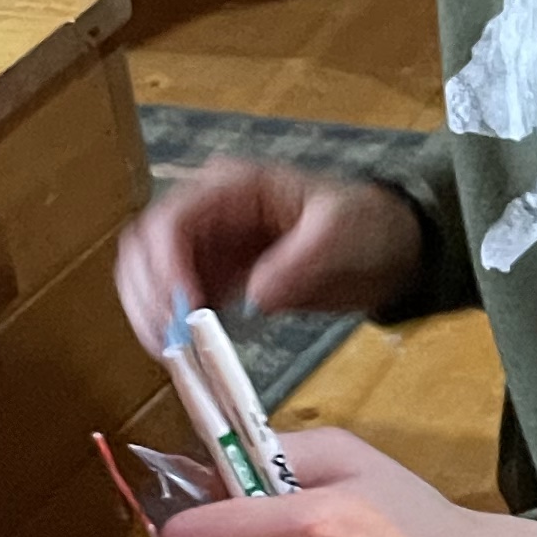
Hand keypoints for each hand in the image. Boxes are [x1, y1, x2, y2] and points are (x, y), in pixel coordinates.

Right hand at [115, 159, 424, 354]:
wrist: (389, 249)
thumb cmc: (366, 224)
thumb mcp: (339, 234)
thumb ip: (299, 261)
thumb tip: (257, 295)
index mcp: (234, 188)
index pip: (172, 219)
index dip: (163, 263)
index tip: (178, 306)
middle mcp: (212, 212)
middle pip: (148, 246)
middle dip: (146, 291)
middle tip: (162, 336)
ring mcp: (213, 245)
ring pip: (155, 275)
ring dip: (152, 310)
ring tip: (168, 348)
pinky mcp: (221, 276)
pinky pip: (180, 299)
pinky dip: (173, 322)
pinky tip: (182, 348)